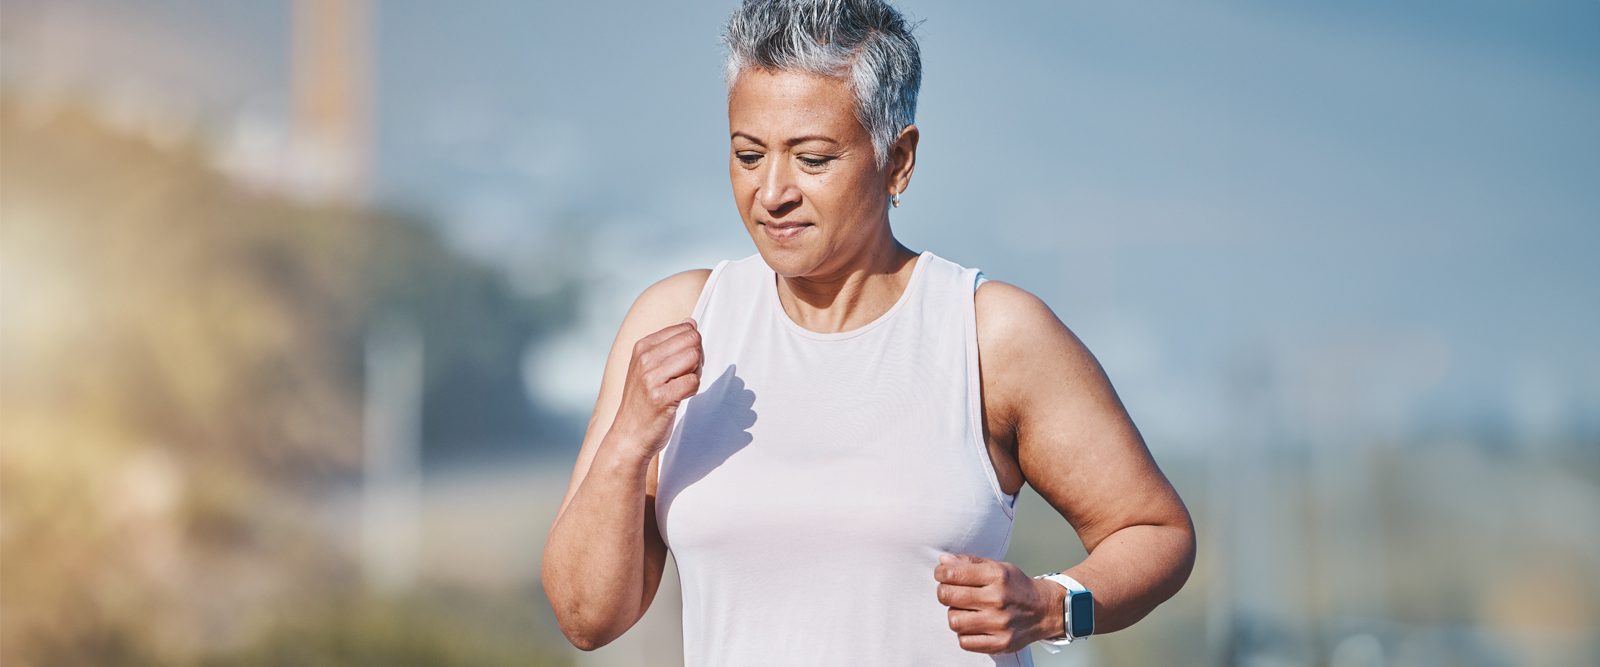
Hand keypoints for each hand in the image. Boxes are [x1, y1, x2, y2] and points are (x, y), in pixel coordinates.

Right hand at [607, 318, 702, 456]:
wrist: (629, 435)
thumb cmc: (643, 401)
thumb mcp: (649, 366)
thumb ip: (669, 344)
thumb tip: (690, 323)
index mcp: (642, 346)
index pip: (685, 329)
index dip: (692, 346)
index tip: (682, 364)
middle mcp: (645, 359)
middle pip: (692, 342)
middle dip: (697, 358)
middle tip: (685, 376)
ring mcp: (651, 378)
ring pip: (694, 358)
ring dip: (695, 374)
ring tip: (681, 387)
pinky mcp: (661, 397)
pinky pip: (693, 382)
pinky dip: (692, 391)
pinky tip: (679, 398)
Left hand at [933, 553, 1060, 654]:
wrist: (1045, 610)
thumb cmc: (1016, 587)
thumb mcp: (997, 567)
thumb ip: (969, 563)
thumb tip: (943, 562)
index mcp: (997, 575)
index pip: (953, 573)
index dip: (941, 573)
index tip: (942, 574)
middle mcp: (998, 599)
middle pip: (948, 597)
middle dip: (943, 592)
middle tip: (949, 592)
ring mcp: (999, 623)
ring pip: (954, 621)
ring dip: (954, 614)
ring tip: (964, 610)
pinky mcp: (1000, 643)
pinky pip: (965, 642)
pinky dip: (964, 634)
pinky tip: (972, 625)